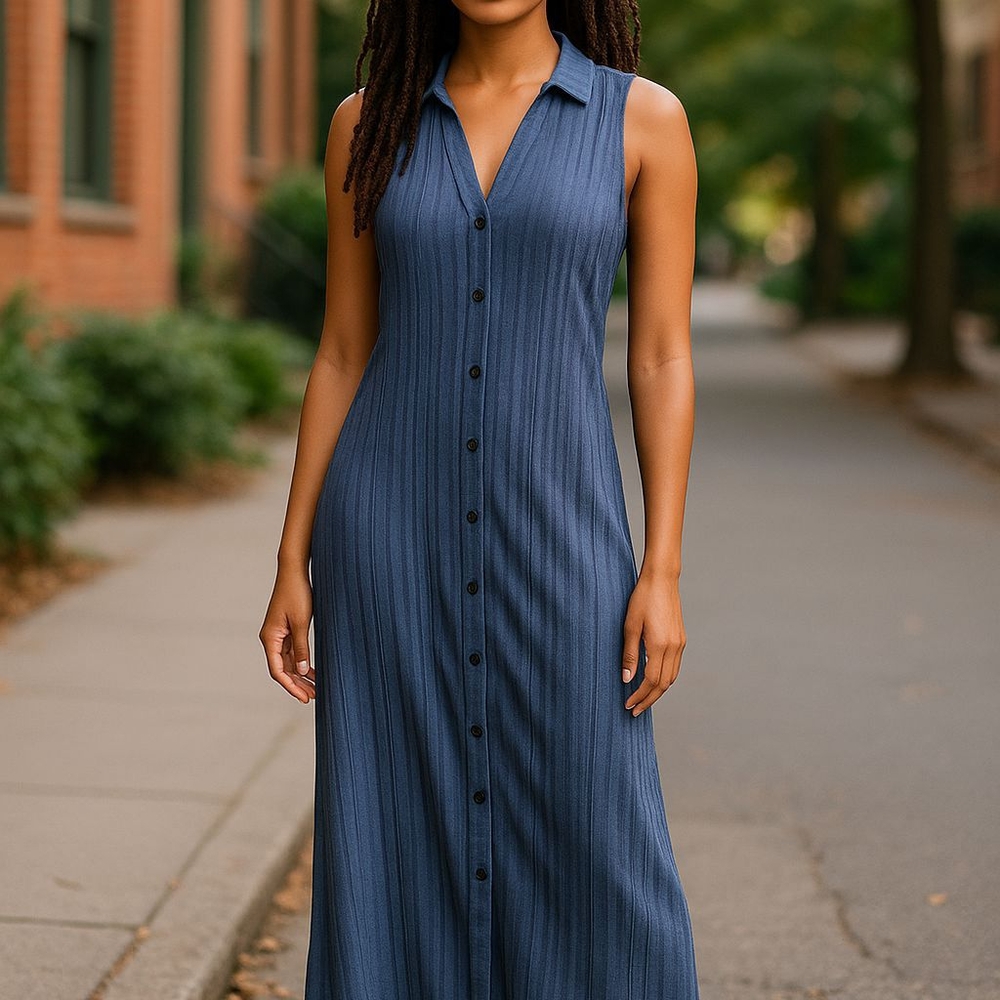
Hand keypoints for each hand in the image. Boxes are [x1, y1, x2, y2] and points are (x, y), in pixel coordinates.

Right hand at [259, 567, 315, 703]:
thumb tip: (301, 671)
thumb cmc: (297, 593)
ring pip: (288, 662)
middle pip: (282, 669)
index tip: (304, 698)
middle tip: (314, 697)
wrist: (294, 571)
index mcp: (270, 638)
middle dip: (297, 684)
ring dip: (300, 675)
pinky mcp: (286, 629)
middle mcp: (271, 639)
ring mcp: (278, 635)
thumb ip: (301, 648)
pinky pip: (292, 652)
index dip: (291, 686)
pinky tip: (312, 671)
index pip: (278, 671)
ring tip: (316, 688)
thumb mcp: (301, 622)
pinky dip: (302, 662)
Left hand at [621, 570, 685, 716]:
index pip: (650, 682)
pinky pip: (675, 666)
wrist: (662, 580)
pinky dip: (664, 678)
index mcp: (660, 646)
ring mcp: (680, 643)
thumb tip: (626, 679)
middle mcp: (674, 648)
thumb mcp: (630, 626)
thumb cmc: (642, 599)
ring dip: (658, 691)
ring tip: (643, 698)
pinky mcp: (681, 638)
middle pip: (663, 684)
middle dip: (649, 699)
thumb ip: (630, 654)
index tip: (628, 705)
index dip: (639, 696)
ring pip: (671, 677)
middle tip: (635, 710)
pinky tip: (653, 679)